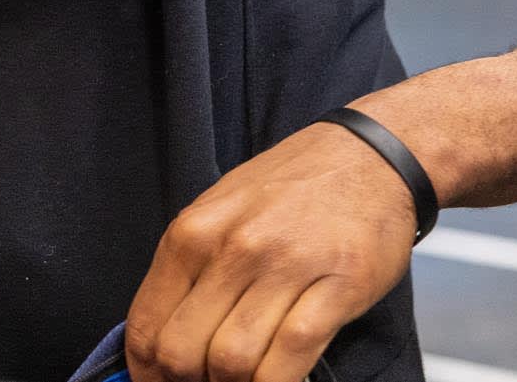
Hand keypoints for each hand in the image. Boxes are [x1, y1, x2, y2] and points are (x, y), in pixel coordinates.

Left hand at [123, 124, 413, 381]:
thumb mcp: (221, 212)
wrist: (369, 156)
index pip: (146, 325)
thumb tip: (161, 340)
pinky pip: (290, 357)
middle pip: (183, 352)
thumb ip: (190, 270)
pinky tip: (278, 380)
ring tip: (243, 380)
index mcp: (194, 230)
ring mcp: (285, 266)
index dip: (147, 372)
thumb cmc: (293, 187)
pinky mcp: (336, 287)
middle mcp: (233, 247)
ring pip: (233, 361)